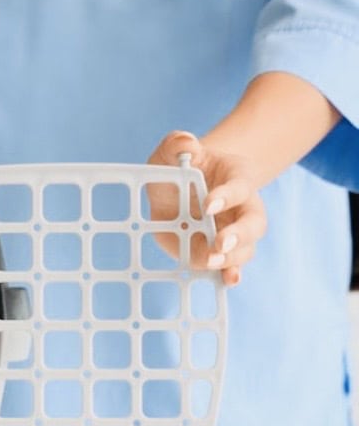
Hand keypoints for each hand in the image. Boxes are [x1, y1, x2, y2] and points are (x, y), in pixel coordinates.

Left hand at [147, 131, 266, 286]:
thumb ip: (177, 144)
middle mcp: (243, 207)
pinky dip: (229, 274)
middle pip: (254, 223)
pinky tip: (226, 281)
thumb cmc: (179, 167)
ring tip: (214, 261)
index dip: (226, 195)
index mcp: (237, 178)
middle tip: (221, 242)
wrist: (181, 185)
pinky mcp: (219, 251)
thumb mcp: (172, 151)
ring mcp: (234, 232)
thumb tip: (185, 144)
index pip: (238, 187)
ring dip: (232, 258)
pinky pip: (231, 265)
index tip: (208, 203)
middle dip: (239, 234)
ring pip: (246, 248)